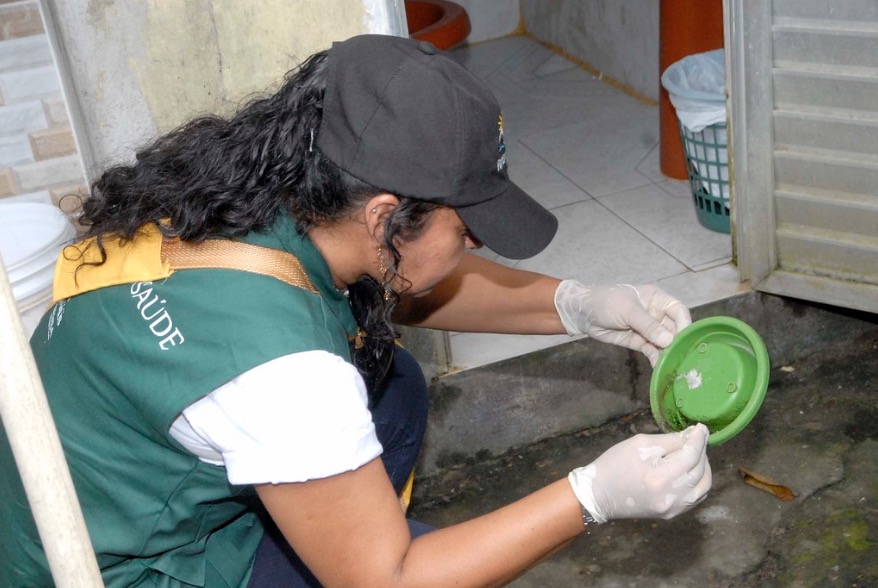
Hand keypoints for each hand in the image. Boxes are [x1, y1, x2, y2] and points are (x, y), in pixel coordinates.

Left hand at [553, 281, 691, 365]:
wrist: (583, 313)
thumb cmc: (606, 302)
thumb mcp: (628, 310)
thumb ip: (648, 325)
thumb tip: (669, 340)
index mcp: (657, 299)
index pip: (678, 310)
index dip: (684, 323)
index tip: (685, 338)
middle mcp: (657, 314)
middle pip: (675, 329)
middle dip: (678, 342)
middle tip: (681, 356)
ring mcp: (649, 330)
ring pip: (664, 343)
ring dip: (668, 353)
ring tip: (672, 365)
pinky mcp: (639, 343)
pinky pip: (652, 351)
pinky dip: (656, 359)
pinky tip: (659, 367)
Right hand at [568, 424, 710, 522]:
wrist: (599, 495)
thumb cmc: (615, 464)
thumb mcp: (640, 444)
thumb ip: (669, 440)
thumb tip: (692, 435)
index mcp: (660, 477)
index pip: (691, 455)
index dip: (698, 439)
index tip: (701, 428)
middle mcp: (671, 497)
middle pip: (699, 470)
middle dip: (701, 451)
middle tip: (695, 438)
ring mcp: (673, 509)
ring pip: (703, 486)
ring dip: (704, 467)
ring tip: (695, 454)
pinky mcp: (672, 514)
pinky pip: (695, 497)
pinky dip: (698, 482)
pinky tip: (690, 471)